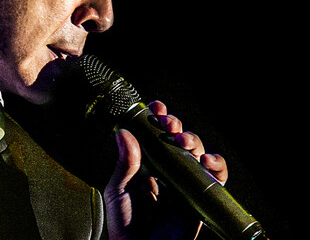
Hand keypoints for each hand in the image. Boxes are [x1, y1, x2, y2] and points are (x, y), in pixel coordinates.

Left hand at [104, 101, 227, 239]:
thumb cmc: (126, 226)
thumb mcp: (118, 191)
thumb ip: (125, 164)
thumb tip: (124, 133)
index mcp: (146, 166)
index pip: (154, 136)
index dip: (158, 119)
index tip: (156, 107)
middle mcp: (167, 172)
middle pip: (178, 140)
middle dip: (176, 126)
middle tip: (168, 124)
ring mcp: (184, 184)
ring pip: (197, 154)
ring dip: (194, 141)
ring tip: (182, 141)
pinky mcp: (200, 199)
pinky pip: (215, 180)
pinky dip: (216, 167)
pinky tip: (206, 162)